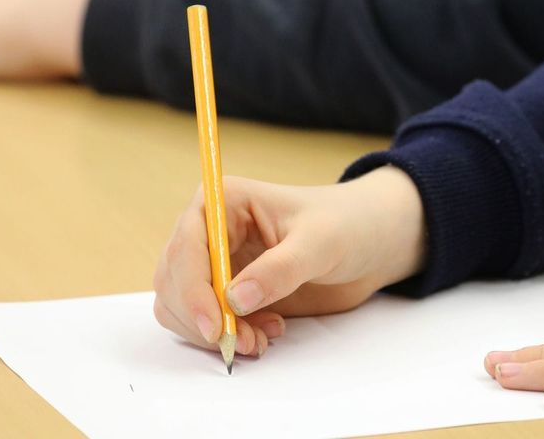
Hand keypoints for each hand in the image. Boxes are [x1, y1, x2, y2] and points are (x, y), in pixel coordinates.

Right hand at [153, 167, 425, 356]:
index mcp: (223, 202)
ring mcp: (216, 263)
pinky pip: (206, 322)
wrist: (369, 243)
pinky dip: (228, 336)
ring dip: (214, 333)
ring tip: (261, 339)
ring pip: (182, 307)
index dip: (192, 290)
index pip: (186, 247)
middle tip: (243, 342)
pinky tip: (267, 332)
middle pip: (174, 281)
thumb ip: (279, 270)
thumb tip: (234, 300)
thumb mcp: (319, 243)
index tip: (215, 327)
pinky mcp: (227, 292)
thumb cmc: (346, 225)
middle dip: (203, 318)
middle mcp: (209, 231)